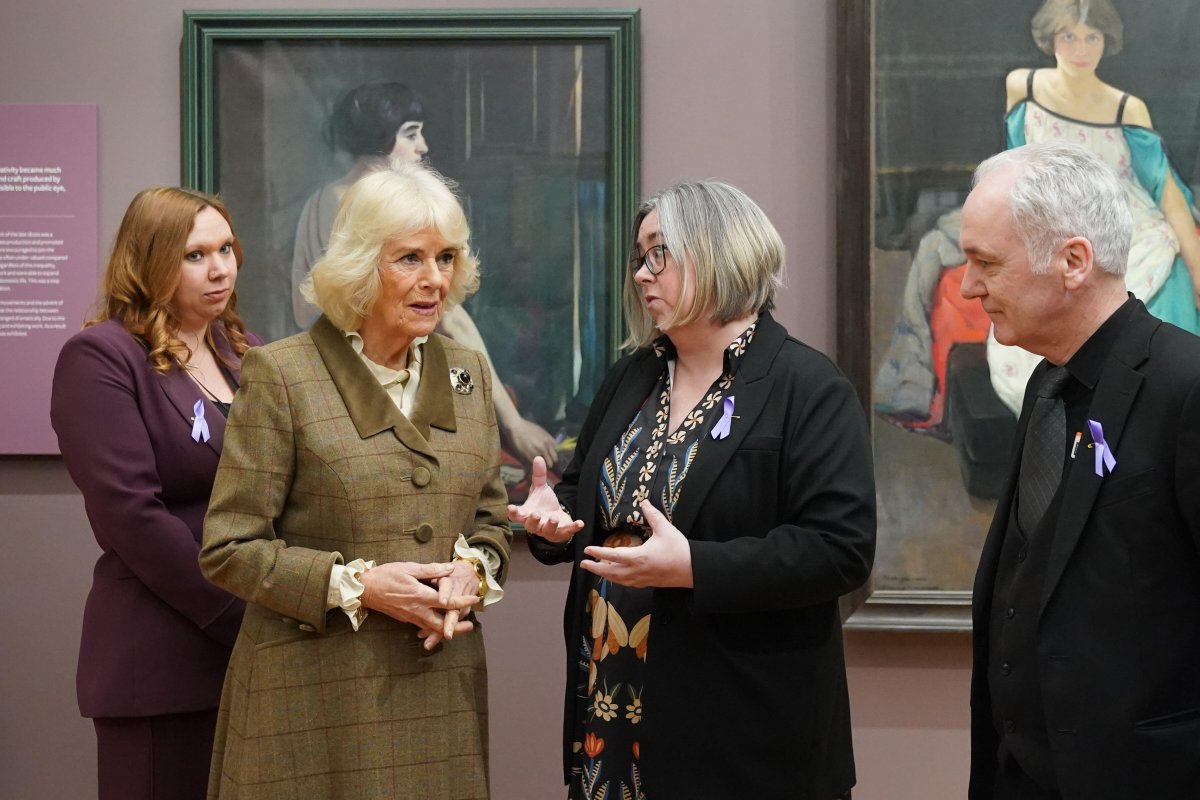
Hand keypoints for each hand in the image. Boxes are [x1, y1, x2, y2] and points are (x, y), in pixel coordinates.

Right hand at [360, 561, 477, 649]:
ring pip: (431, 628)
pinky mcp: (404, 619)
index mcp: (419, 595)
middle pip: (440, 624)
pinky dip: (433, 627)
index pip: (446, 602)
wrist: (365, 589)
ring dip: (446, 629)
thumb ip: (431, 569)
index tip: (474, 598)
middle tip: (470, 626)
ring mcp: (409, 616)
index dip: (462, 601)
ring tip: (459, 628)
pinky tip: (439, 623)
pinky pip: (422, 626)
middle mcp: (416, 610)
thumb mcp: (409, 567)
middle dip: (456, 628)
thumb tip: (450, 568)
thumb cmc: (386, 575)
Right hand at [502, 415, 558, 465]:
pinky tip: (530, 460)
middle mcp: (543, 449)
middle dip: (547, 463)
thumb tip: (555, 449)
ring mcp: (535, 453)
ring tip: (535, 460)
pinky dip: (532, 465)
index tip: (549, 459)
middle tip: (542, 461)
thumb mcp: (543, 432)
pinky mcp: (526, 457)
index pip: (555, 458)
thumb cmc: (530, 428)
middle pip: (549, 463)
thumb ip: (550, 441)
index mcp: (548, 443)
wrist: (516, 427)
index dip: (552, 459)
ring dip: (539, 464)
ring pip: (541, 466)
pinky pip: (532, 465)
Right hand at [506, 456, 583, 542]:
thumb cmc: (543, 504)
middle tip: (535, 514)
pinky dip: (573, 528)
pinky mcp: (561, 532)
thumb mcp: (540, 489)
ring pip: (547, 530)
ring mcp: (548, 530)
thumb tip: (538, 457)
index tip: (510, 508)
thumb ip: (539, 475)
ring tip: (554, 518)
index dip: (513, 512)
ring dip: (551, 525)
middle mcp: (536, 524)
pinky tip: (580, 523)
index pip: (517, 515)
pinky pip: (567, 531)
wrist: (556, 520)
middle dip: (533, 520)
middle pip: (531, 525)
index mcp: (527, 513)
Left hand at [581, 501, 692, 587]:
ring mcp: (641, 579)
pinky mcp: (647, 583)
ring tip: (596, 570)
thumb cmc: (679, 549)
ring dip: (605, 575)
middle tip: (583, 564)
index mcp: (638, 557)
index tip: (587, 549)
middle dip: (595, 568)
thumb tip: (644, 502)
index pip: (612, 555)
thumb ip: (653, 515)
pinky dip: (617, 580)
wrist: (693, 569)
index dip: (598, 552)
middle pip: (610, 572)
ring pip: (617, 580)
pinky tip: (615, 577)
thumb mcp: (665, 529)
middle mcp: (637, 570)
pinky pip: (626, 584)